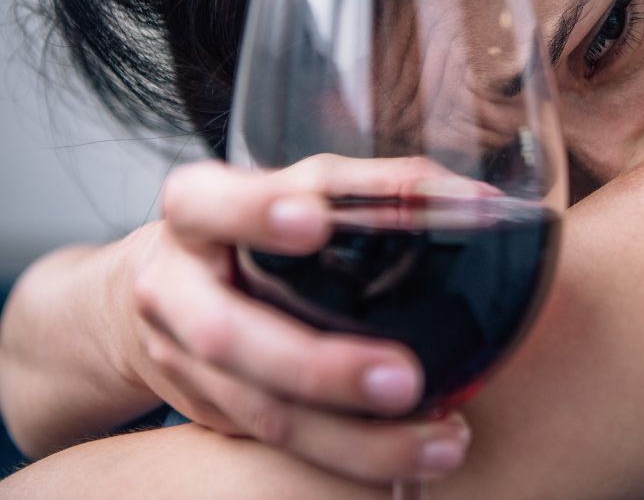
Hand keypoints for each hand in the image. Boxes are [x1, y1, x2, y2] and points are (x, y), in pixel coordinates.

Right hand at [126, 155, 485, 483]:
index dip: (256, 212)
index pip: (211, 203)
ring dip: (353, 439)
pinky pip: (280, 446)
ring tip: (438, 441)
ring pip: (262, 411)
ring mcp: (185, 361)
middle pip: (228, 334)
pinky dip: (349, 457)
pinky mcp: (214, 410)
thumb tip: (478, 203)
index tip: (316, 221)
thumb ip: (370, 190)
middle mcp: (176, 290)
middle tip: (404, 380)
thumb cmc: (253, 227)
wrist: (161, 291)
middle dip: (318, 365)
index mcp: (196, 214)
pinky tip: (412, 458)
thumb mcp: (295, 190)